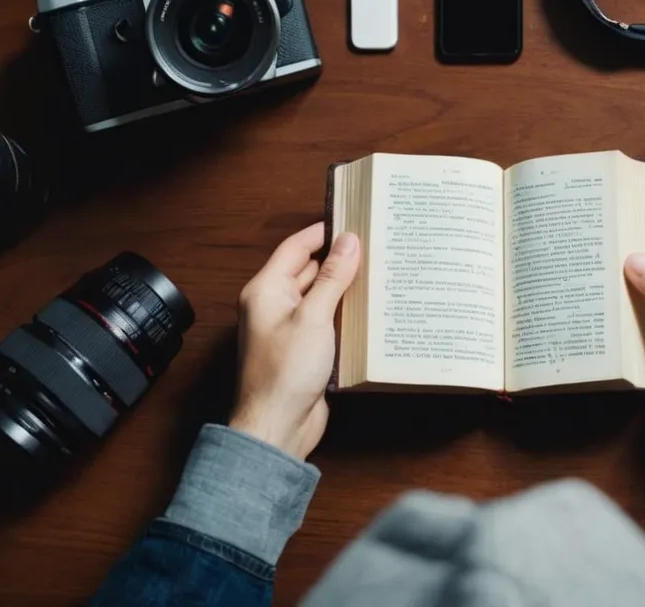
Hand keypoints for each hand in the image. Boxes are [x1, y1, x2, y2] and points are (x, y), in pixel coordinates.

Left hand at [229, 223, 359, 460]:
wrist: (277, 426)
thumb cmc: (285, 372)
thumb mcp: (313, 317)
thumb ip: (332, 278)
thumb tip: (349, 241)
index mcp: (266, 290)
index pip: (296, 248)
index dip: (323, 232)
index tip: (353, 219)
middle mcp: (275, 306)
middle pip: (309, 271)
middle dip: (339, 259)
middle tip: (374, 245)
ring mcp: (290, 328)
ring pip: (321, 296)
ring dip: (345, 287)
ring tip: (379, 271)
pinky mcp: (305, 349)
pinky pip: (327, 321)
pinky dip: (345, 313)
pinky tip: (370, 308)